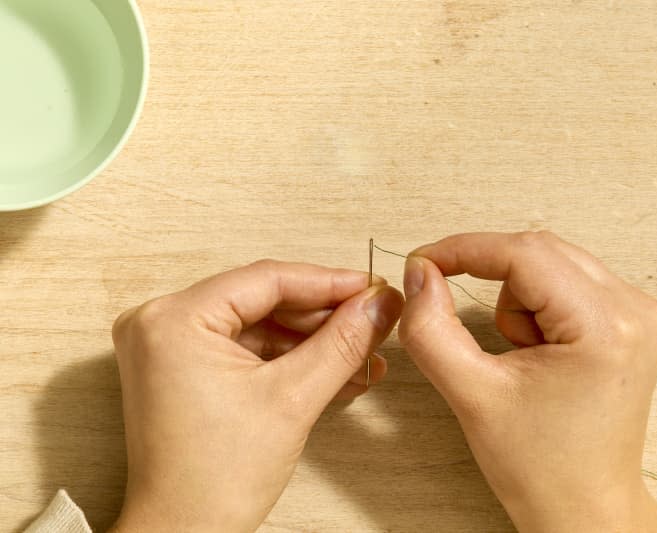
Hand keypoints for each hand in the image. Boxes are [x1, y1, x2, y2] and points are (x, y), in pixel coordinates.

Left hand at [109, 261, 403, 532]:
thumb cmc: (213, 481)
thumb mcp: (293, 399)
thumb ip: (342, 342)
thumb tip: (379, 305)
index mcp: (174, 320)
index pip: (267, 279)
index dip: (329, 282)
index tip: (372, 288)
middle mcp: (161, 324)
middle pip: (264, 300)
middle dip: (325, 316)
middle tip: (373, 319)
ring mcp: (169, 347)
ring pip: (260, 325)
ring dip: (313, 341)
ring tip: (362, 353)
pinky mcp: (183, 368)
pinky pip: (246, 348)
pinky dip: (289, 358)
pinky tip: (334, 370)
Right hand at [399, 232, 656, 532]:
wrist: (583, 507)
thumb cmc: (542, 467)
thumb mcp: (472, 396)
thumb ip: (432, 328)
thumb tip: (421, 273)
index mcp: (606, 327)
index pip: (525, 254)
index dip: (465, 249)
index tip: (423, 261)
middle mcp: (636, 310)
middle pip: (540, 251)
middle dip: (491, 278)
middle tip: (458, 312)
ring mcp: (639, 313)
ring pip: (551, 264)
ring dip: (516, 298)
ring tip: (518, 355)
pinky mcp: (630, 321)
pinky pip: (567, 282)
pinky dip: (536, 305)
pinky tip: (537, 351)